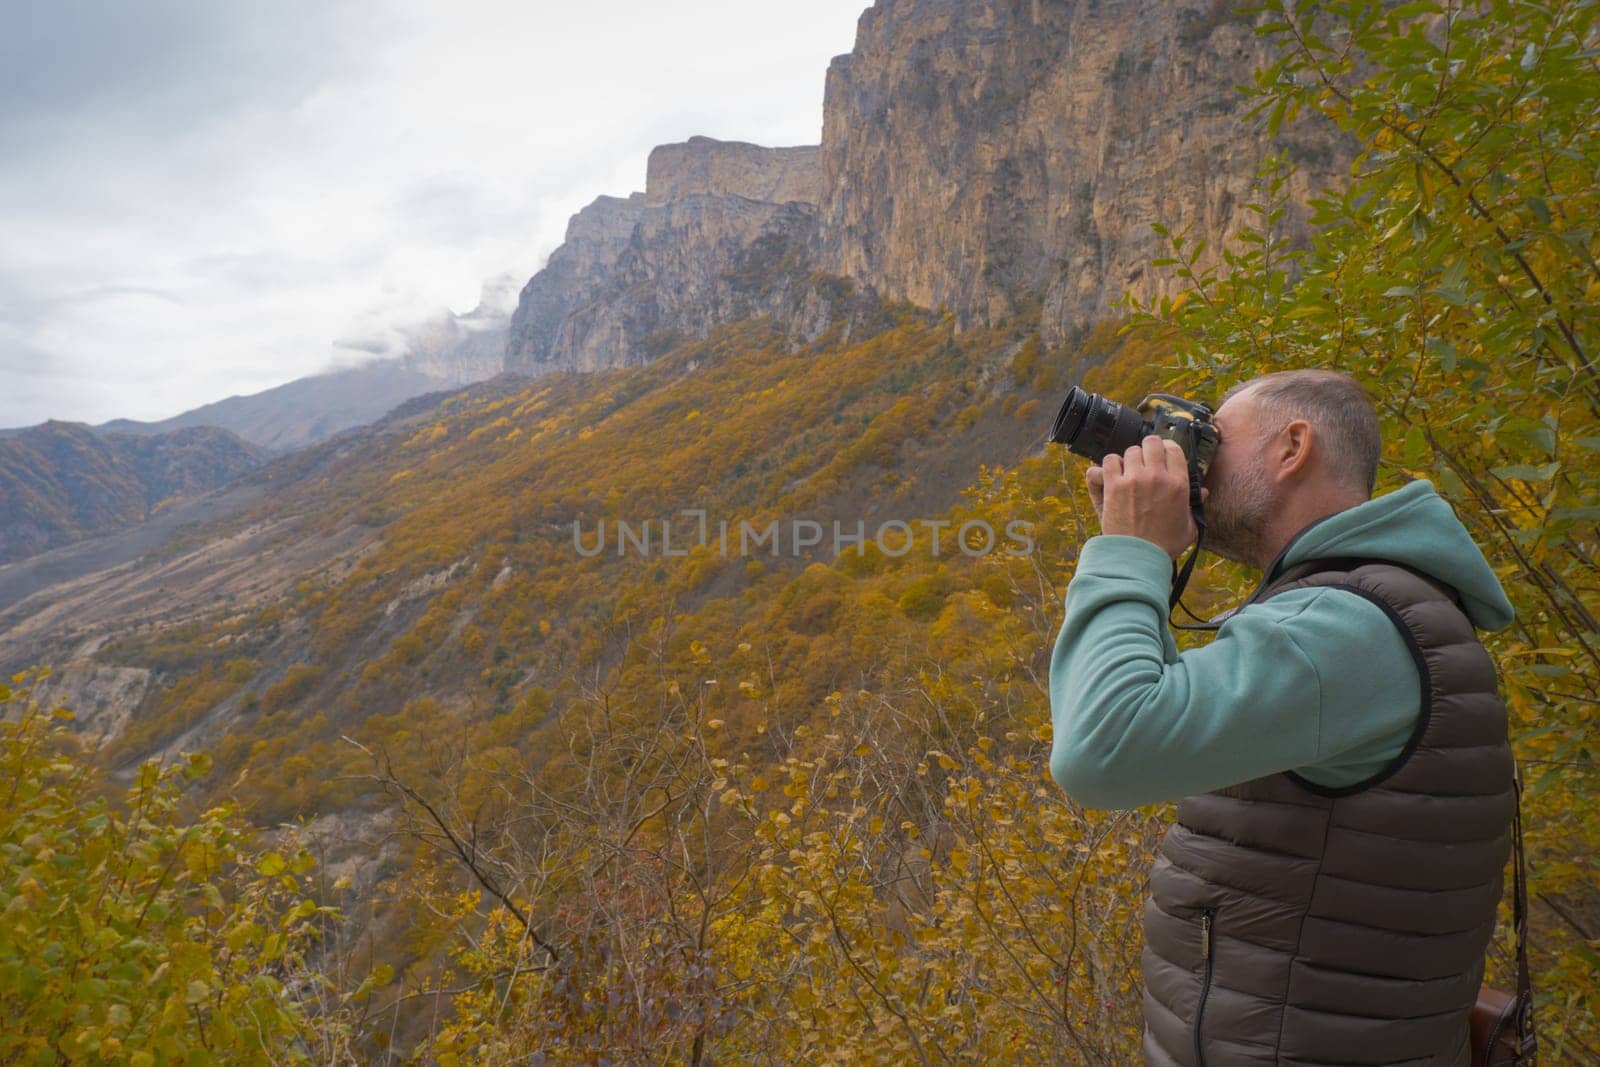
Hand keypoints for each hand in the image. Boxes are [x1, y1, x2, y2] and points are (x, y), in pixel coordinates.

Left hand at [1087, 436, 1198, 558]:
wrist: (1137, 557)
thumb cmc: (1164, 545)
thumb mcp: (1189, 527)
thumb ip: (1196, 506)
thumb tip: (1204, 491)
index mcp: (1178, 484)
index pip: (1173, 448)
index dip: (1166, 449)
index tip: (1162, 456)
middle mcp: (1156, 476)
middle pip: (1151, 443)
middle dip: (1148, 449)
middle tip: (1144, 461)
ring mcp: (1133, 479)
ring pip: (1129, 451)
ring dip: (1128, 460)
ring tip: (1128, 472)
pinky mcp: (1113, 486)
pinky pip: (1109, 461)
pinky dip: (1110, 466)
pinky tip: (1112, 476)